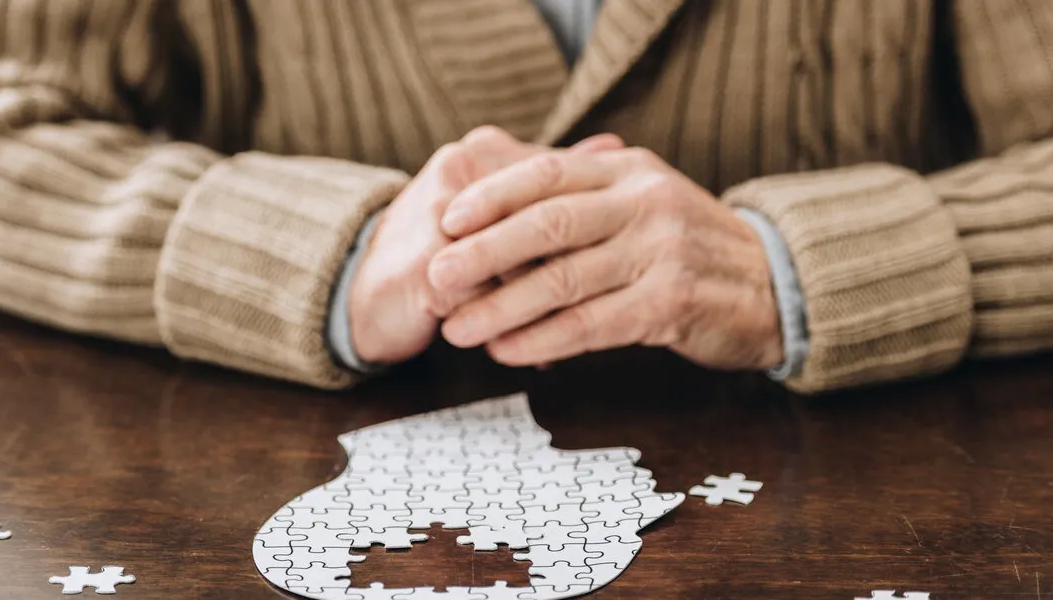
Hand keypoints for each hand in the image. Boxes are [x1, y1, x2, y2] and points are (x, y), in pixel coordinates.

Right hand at [347, 127, 623, 364]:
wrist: (360, 296)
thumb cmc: (438, 255)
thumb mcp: (495, 208)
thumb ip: (550, 179)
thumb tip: (615, 145)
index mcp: (483, 152)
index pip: (559, 187)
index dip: (589, 232)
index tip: (613, 263)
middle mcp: (460, 172)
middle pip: (548, 224)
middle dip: (574, 268)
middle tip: (607, 299)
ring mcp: (440, 218)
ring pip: (525, 263)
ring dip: (547, 303)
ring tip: (568, 331)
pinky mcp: (428, 269)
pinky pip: (493, 301)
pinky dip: (516, 329)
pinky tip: (532, 352)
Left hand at [428, 146, 784, 370]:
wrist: (774, 285)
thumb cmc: (687, 247)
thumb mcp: (641, 203)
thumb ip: (582, 199)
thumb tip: (494, 203)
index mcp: (629, 172)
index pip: (547, 174)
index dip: (491, 196)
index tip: (446, 220)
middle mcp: (645, 203)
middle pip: (548, 224)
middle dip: (483, 253)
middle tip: (437, 277)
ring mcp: (662, 252)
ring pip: (563, 279)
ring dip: (502, 307)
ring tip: (458, 328)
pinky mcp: (671, 303)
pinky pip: (591, 324)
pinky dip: (542, 339)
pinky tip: (506, 351)